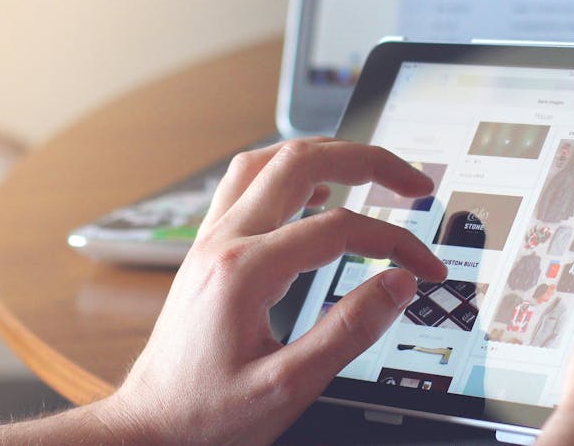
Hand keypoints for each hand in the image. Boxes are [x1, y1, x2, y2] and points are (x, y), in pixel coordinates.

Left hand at [94, 138, 447, 443]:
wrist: (148, 427)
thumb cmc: (206, 415)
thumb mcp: (288, 387)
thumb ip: (348, 332)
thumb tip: (397, 285)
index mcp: (244, 271)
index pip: (338, 228)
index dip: (394, 242)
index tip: (425, 267)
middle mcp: (222, 242)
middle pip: (299, 162)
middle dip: (366, 160)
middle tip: (412, 181)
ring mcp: (210, 241)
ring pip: (267, 161)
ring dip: (324, 155)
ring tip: (369, 168)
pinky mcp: (207, 252)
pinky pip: (246, 185)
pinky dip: (288, 174)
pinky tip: (314, 192)